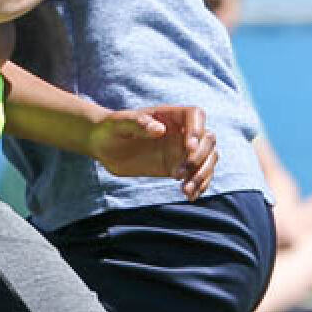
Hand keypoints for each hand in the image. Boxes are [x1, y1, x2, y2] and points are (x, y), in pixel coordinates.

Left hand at [88, 104, 217, 198]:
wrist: (104, 145)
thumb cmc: (111, 128)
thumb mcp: (120, 124)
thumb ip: (138, 123)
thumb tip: (159, 130)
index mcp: (170, 115)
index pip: (196, 115)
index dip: (197, 130)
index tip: (188, 148)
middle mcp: (181, 131)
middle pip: (207, 140)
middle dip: (200, 158)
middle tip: (179, 173)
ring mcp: (181, 150)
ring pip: (207, 160)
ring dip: (202, 175)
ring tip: (186, 190)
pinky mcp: (176, 167)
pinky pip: (197, 176)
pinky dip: (199, 186)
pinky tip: (189, 196)